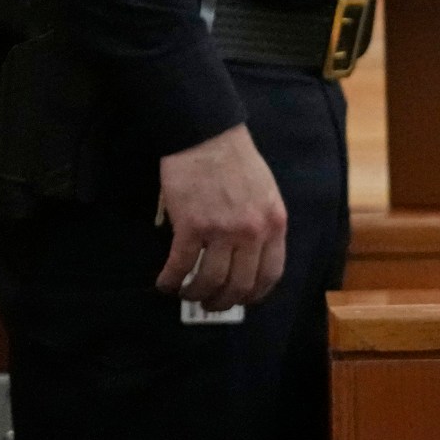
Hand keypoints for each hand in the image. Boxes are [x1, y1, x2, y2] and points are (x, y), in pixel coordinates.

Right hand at [155, 124, 287, 310]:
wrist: (207, 135)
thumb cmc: (235, 159)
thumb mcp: (265, 193)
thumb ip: (262, 224)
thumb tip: (249, 257)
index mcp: (274, 223)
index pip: (271, 274)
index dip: (254, 294)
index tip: (242, 299)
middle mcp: (252, 232)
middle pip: (239, 285)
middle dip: (223, 302)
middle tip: (210, 304)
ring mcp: (222, 231)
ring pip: (209, 282)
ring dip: (195, 294)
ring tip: (186, 293)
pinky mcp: (191, 226)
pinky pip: (180, 266)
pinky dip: (170, 280)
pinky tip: (165, 283)